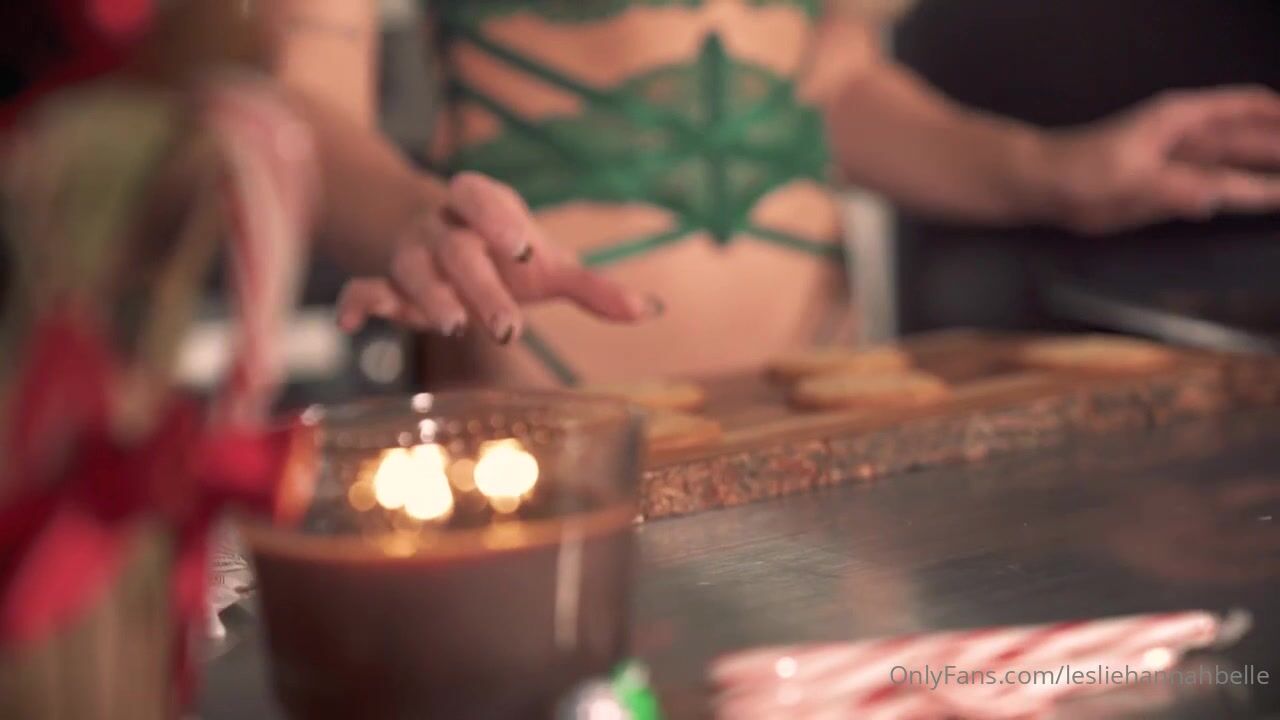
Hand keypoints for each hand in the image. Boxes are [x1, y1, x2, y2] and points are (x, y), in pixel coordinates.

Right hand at [336, 172, 660, 342]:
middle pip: (456, 250)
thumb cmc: (502, 254)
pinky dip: (355, 304)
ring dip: (428, 297)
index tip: (526, 247)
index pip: (479, 195)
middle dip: (480, 287)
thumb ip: (591, 286)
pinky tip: (355, 327)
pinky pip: (360, 288)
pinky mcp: (383, 286)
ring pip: (409, 269)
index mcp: (479, 206)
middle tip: (508, 327)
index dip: (498, 217)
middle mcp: (440, 228)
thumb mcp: (545, 265)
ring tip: (451, 324)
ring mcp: (408, 256)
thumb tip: (652, 310)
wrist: (435, 237)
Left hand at [1042, 85, 1279, 233]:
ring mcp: (1181, 165)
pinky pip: (1216, 191)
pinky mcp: (1171, 191)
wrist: (1045, 189)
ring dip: (1268, 172)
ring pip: (1237, 166)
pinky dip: (1241, 194)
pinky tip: (1261, 200)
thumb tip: (1214, 195)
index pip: (1243, 108)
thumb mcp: (1128, 176)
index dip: (1277, 117)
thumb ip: (1173, 187)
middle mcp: (1188, 138)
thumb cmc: (1081, 169)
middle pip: (1249, 139)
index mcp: (1181, 119)